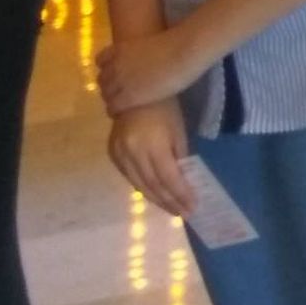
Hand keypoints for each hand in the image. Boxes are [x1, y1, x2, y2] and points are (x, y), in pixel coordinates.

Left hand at [97, 26, 203, 115]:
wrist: (183, 53)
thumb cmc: (177, 44)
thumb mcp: (151, 45)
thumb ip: (142, 52)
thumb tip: (148, 59)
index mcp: (120, 49)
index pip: (100, 61)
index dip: (107, 69)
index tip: (116, 74)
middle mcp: (115, 65)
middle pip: (102, 80)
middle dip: (109, 86)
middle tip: (121, 92)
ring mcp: (120, 81)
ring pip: (105, 95)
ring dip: (112, 99)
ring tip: (123, 105)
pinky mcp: (128, 97)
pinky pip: (112, 107)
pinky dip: (115, 111)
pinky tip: (123, 114)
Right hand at [108, 101, 194, 216]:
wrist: (133, 91)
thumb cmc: (164, 107)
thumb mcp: (178, 130)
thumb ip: (179, 157)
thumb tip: (183, 183)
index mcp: (152, 144)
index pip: (168, 178)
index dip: (180, 194)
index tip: (192, 207)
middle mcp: (133, 152)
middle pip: (153, 185)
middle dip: (169, 201)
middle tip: (183, 213)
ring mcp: (119, 154)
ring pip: (139, 185)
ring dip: (156, 200)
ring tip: (171, 209)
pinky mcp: (113, 154)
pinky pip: (129, 177)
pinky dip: (143, 188)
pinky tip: (154, 195)